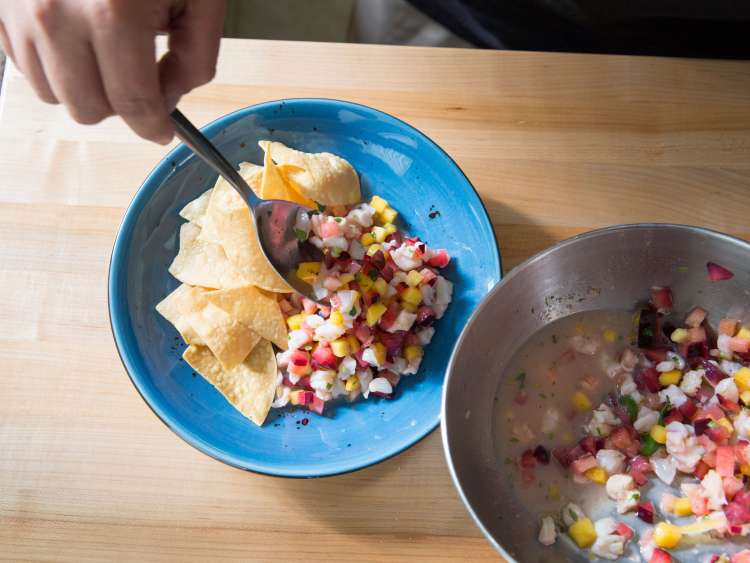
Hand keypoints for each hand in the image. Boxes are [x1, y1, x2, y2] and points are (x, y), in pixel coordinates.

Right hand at [0, 0, 224, 143]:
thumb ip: (195, 56)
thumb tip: (170, 97)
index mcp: (113, 13)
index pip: (132, 103)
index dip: (153, 126)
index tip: (162, 130)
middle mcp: (55, 13)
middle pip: (87, 108)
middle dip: (121, 104)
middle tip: (139, 75)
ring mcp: (18, 6)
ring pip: (50, 91)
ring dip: (84, 84)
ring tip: (107, 47)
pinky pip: (22, 61)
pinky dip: (53, 61)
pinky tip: (76, 34)